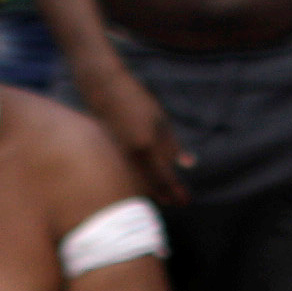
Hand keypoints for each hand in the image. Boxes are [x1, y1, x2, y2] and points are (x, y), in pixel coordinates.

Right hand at [74, 64, 191, 205]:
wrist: (104, 87)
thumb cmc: (135, 99)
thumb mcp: (160, 119)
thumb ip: (172, 144)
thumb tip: (188, 163)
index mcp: (146, 146)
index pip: (164, 176)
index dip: (176, 190)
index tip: (185, 201)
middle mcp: (130, 155)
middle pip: (149, 184)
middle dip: (164, 194)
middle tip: (175, 203)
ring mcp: (117, 155)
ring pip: (135, 180)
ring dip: (150, 190)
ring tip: (162, 197)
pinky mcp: (108, 152)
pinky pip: (125, 172)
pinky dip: (136, 180)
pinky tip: (142, 182)